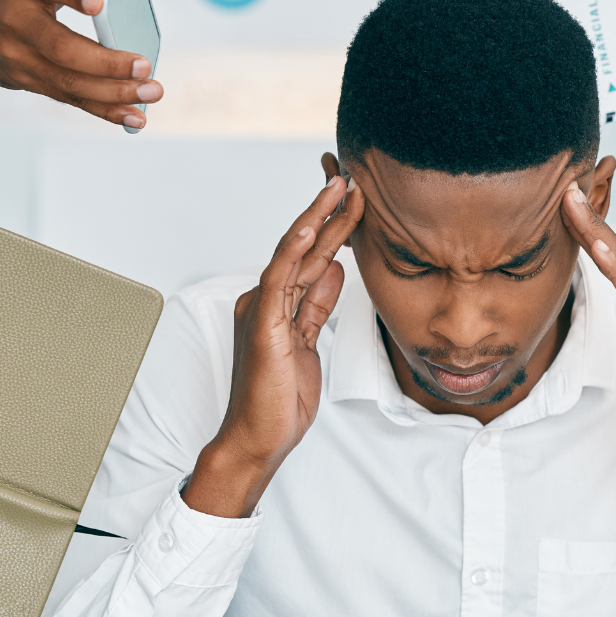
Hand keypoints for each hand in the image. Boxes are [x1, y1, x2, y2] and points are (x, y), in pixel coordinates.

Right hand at [0, 0, 160, 128]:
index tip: (100, 2)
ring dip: (113, 93)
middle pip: (61, 47)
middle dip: (106, 62)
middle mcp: (16, 21)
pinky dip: (103, 110)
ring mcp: (18, 56)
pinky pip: (68, 99)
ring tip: (151, 91)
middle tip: (145, 66)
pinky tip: (134, 116)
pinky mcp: (25, 81)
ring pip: (67, 82)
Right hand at [184, 161, 362, 518]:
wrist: (258, 438)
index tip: (356, 198)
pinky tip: (309, 228)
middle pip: (304, 247)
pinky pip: (278, 281)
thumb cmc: (280, 398)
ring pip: (293, 255)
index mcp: (277, 303)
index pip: (311, 256)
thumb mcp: (309, 343)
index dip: (334, 226)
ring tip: (340, 188)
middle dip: (330, 212)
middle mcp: (266, 299)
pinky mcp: (262, 326)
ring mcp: (261, 309)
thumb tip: (336, 270)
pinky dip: (293, 252)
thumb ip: (317, 305)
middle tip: (353, 178)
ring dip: (318, 220)